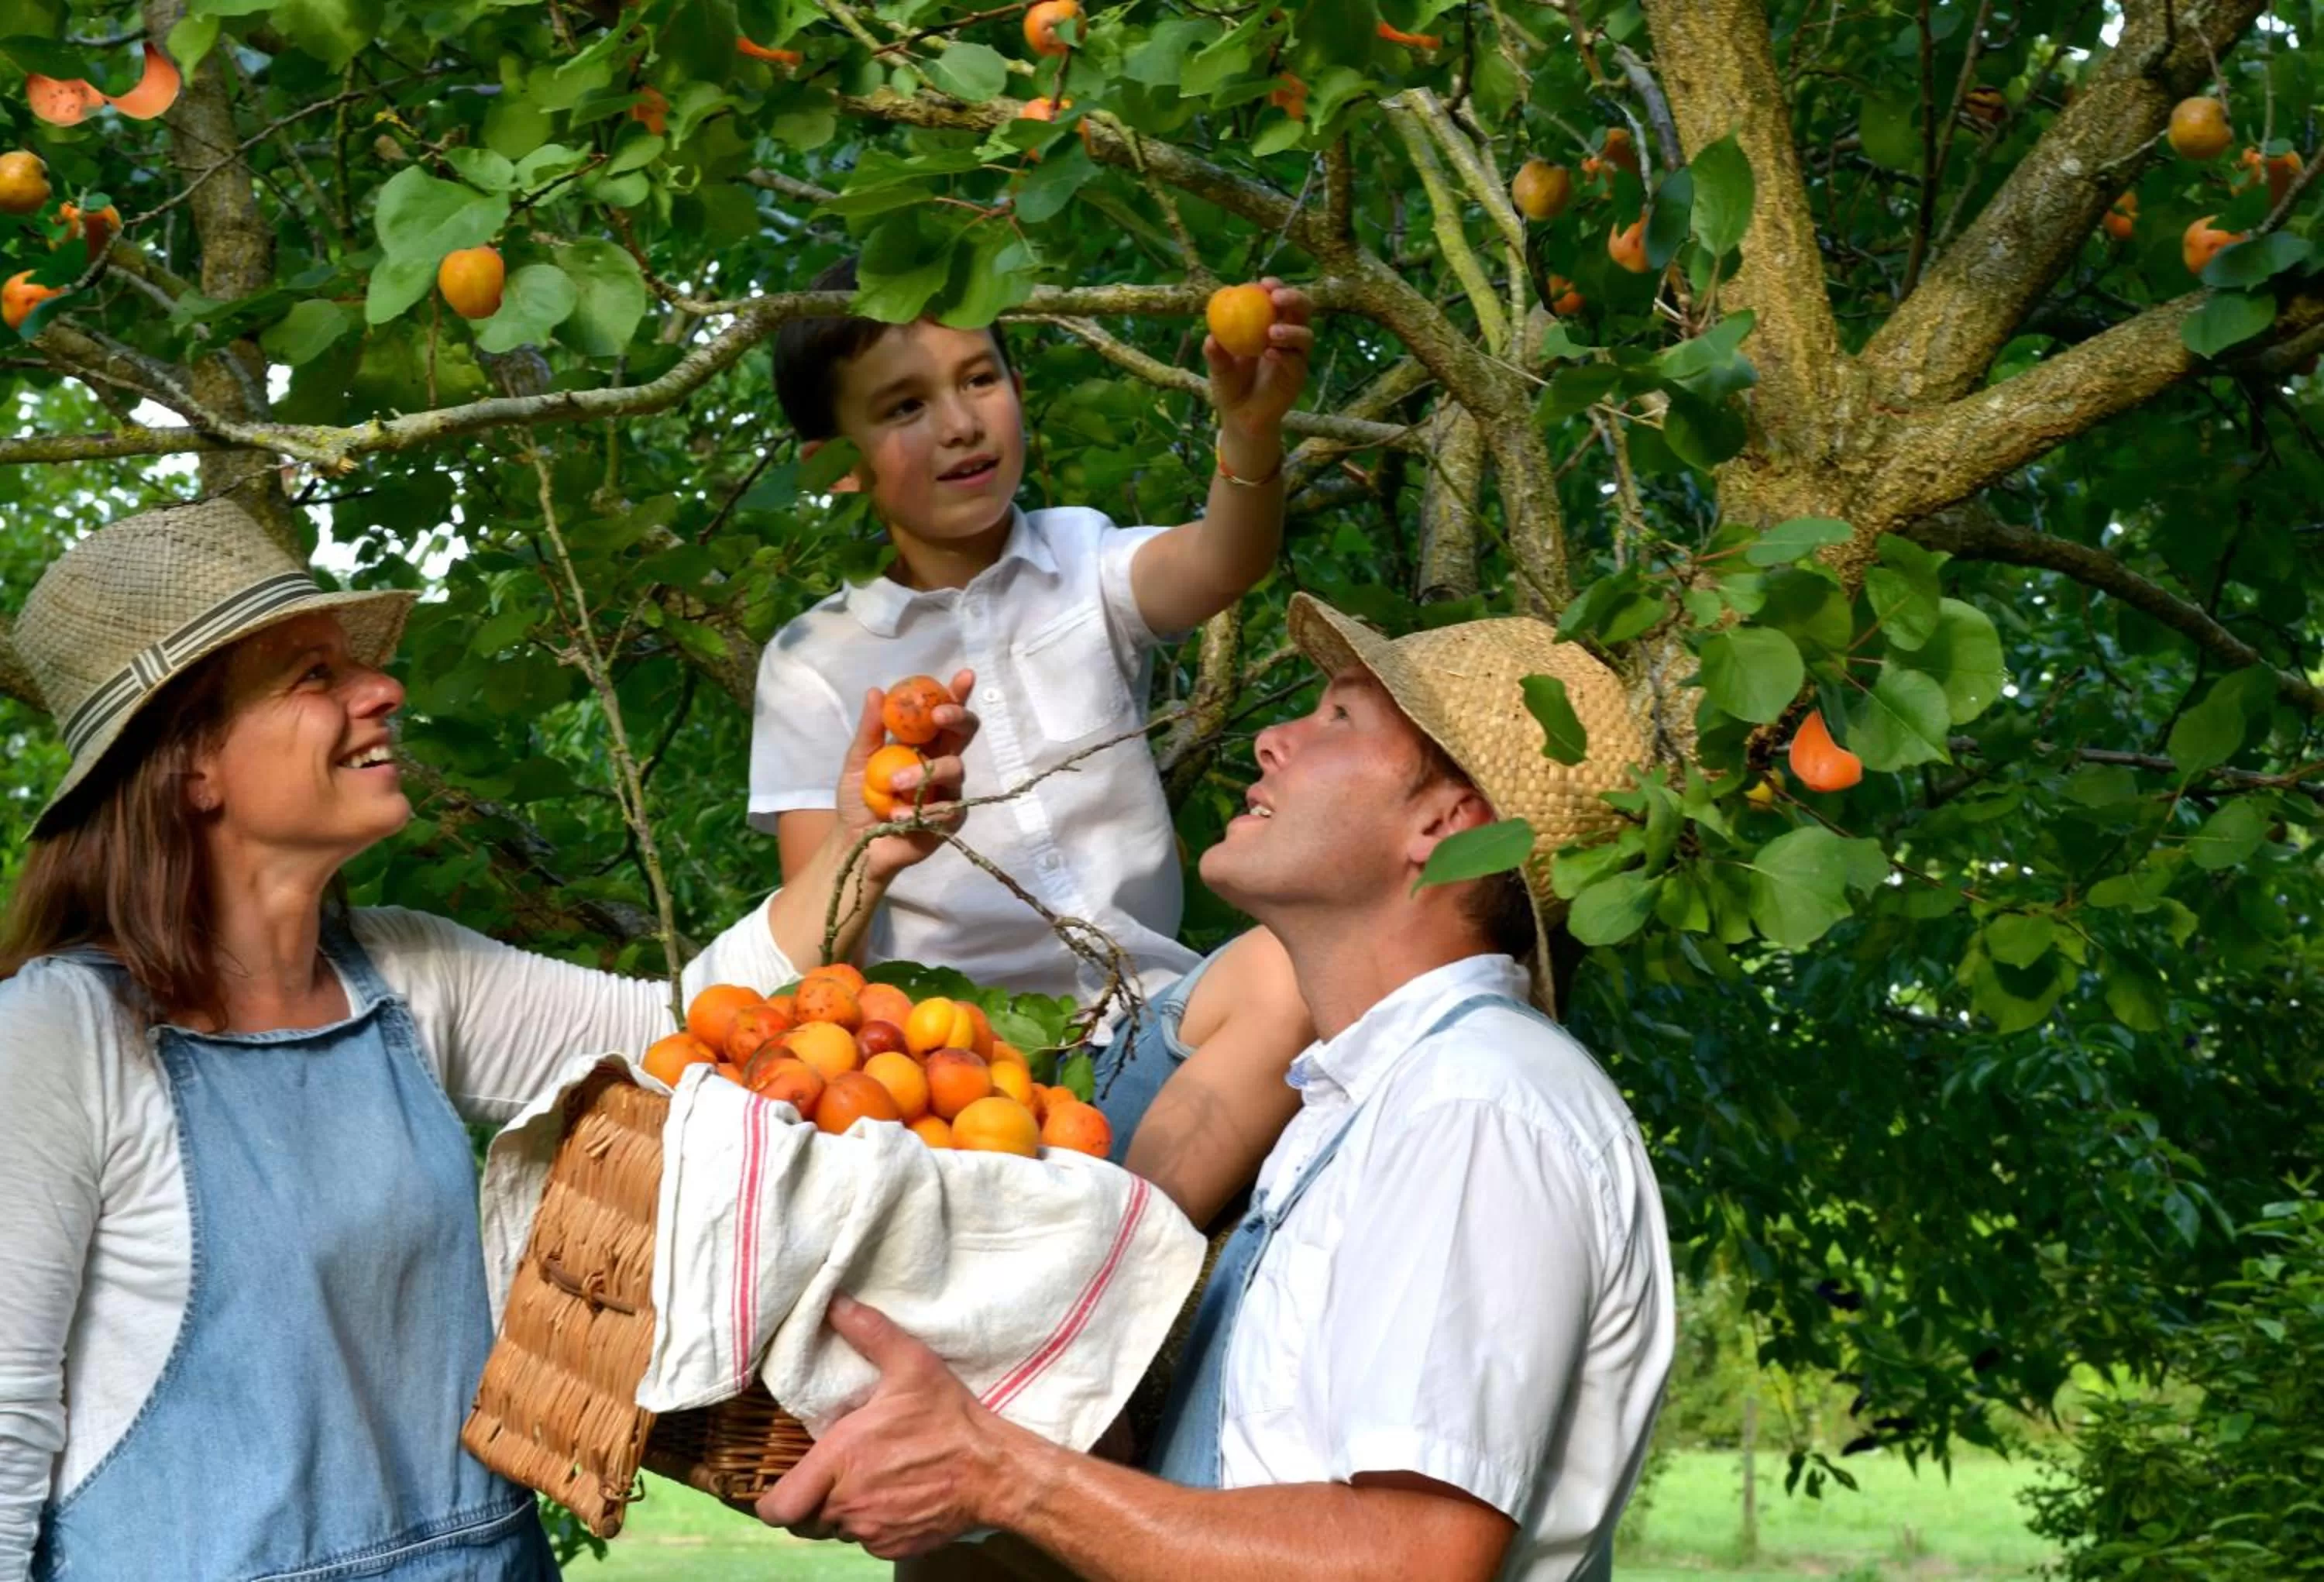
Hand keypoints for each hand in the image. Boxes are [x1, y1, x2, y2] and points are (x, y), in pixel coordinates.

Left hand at [755, 1294, 1016, 1558]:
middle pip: (804, 1519)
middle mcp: (849, 1501)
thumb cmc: (949, 1419)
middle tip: (827, 1476)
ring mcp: (872, 1529)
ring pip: (836, 1529)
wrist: (993, 1471)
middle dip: (810, 1501)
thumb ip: (869, 1332)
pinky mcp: (894, 1547)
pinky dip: (872, 1525)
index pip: (778, 1507)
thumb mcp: (911, 1365)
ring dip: (842, 1510)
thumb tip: (835, 1302)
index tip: (782, 1487)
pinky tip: (893, 1497)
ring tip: (866, 1481)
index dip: (773, 1501)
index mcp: (841, 1459)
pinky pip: (867, 1541)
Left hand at [836, 669, 977, 883]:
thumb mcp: (857, 761)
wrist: (855, 842)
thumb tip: (876, 691)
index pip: (944, 714)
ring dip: (924, 773)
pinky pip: (949, 809)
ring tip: (893, 785)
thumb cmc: (859, 799)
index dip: (957, 695)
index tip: (963, 677)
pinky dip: (922, 810)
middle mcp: (941, 762)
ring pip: (955, 769)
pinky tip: (898, 816)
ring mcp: (948, 791)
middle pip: (964, 734)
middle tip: (939, 716)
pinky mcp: (950, 821)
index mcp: (922, 744)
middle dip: (957, 719)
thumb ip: (869, 730)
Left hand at [1206, 278, 1313, 445]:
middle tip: (1276, 298)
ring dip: (1291, 330)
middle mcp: (1287, 336)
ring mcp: (1295, 356)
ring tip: (1271, 333)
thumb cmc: (1230, 385)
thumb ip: (1215, 353)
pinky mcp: (1298, 375)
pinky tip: (1270, 354)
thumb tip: (1210, 337)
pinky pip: (1297, 361)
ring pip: (1306, 335)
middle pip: (1302, 310)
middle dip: (1294, 298)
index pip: (1278, 299)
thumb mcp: (1218, 368)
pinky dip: (1285, 355)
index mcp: (1269, 324)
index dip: (1275, 287)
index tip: (1263, 283)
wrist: (1241, 417)